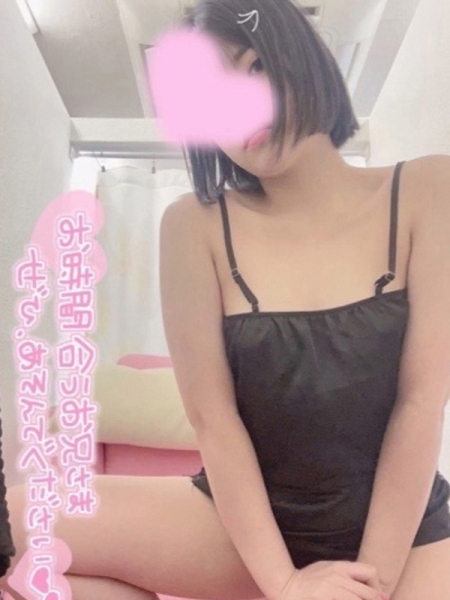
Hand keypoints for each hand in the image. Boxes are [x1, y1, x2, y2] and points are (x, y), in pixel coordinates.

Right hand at [275, 562, 389, 599]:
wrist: (287, 586)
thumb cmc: (307, 580)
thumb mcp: (326, 569)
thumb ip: (345, 574)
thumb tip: (367, 586)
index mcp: (340, 567)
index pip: (370, 572)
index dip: (377, 586)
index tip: (377, 596)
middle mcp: (339, 576)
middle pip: (370, 593)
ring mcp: (333, 588)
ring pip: (360, 599)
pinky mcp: (327, 595)